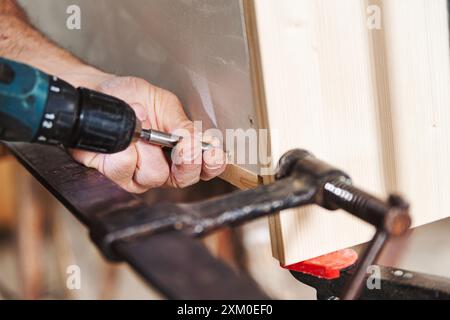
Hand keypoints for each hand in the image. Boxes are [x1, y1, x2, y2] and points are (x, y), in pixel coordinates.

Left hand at [70, 75, 226, 192]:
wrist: (101, 94)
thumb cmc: (133, 98)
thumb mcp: (163, 102)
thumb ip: (182, 123)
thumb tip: (193, 139)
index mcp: (183, 150)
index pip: (207, 167)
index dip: (213, 163)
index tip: (211, 150)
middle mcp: (165, 167)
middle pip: (185, 179)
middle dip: (185, 159)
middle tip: (182, 142)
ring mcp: (141, 175)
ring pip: (155, 175)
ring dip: (147, 148)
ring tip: (140, 129)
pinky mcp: (117, 175)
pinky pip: (125, 168)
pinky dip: (123, 147)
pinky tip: (123, 136)